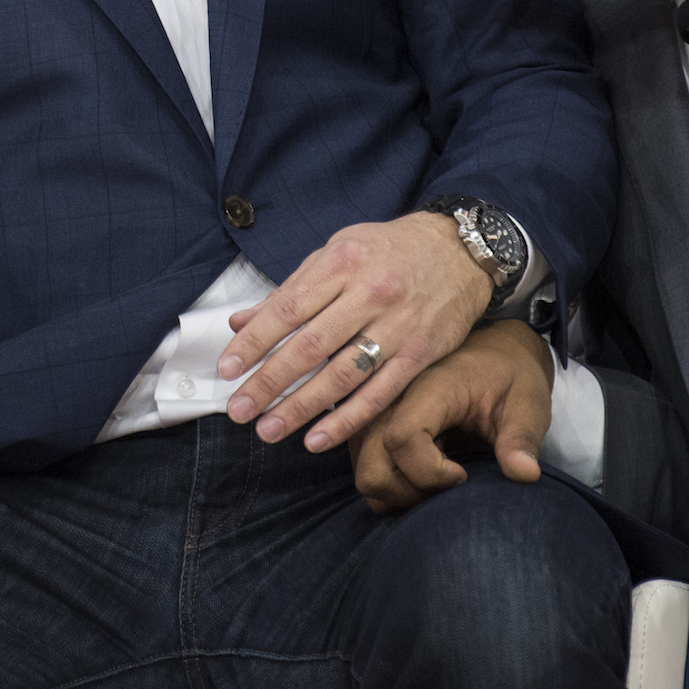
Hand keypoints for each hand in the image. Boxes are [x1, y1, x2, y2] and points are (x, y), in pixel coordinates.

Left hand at [216, 211, 492, 452]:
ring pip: (342, 375)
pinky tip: (318, 439)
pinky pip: (379, 393)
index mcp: (342, 263)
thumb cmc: (389, 249)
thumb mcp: (337, 251)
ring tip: (269, 430)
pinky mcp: (420, 354)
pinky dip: (348, 419)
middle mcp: (369, 295)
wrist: (462, 250)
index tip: (227, 370)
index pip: (287, 309)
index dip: (254, 343)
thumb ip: (290, 289)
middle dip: (269, 382)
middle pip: (310, 346)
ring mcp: (397, 327)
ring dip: (302, 407)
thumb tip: (240, 322)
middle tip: (239, 410)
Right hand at [350, 318, 553, 512]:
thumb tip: (526, 474)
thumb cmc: (510, 378)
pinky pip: (368, 470)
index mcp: (428, 388)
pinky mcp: (375, 429)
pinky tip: (425, 472)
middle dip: (410, 493)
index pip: (402, 440)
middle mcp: (391, 402)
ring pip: (366, 476)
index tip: (464, 475)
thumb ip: (521, 439)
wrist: (494, 354)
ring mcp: (378, 416)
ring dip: (400, 492)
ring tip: (438, 479)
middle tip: (448, 484)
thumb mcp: (527, 404)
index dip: (431, 473)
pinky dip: (394, 485)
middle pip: (372, 468)